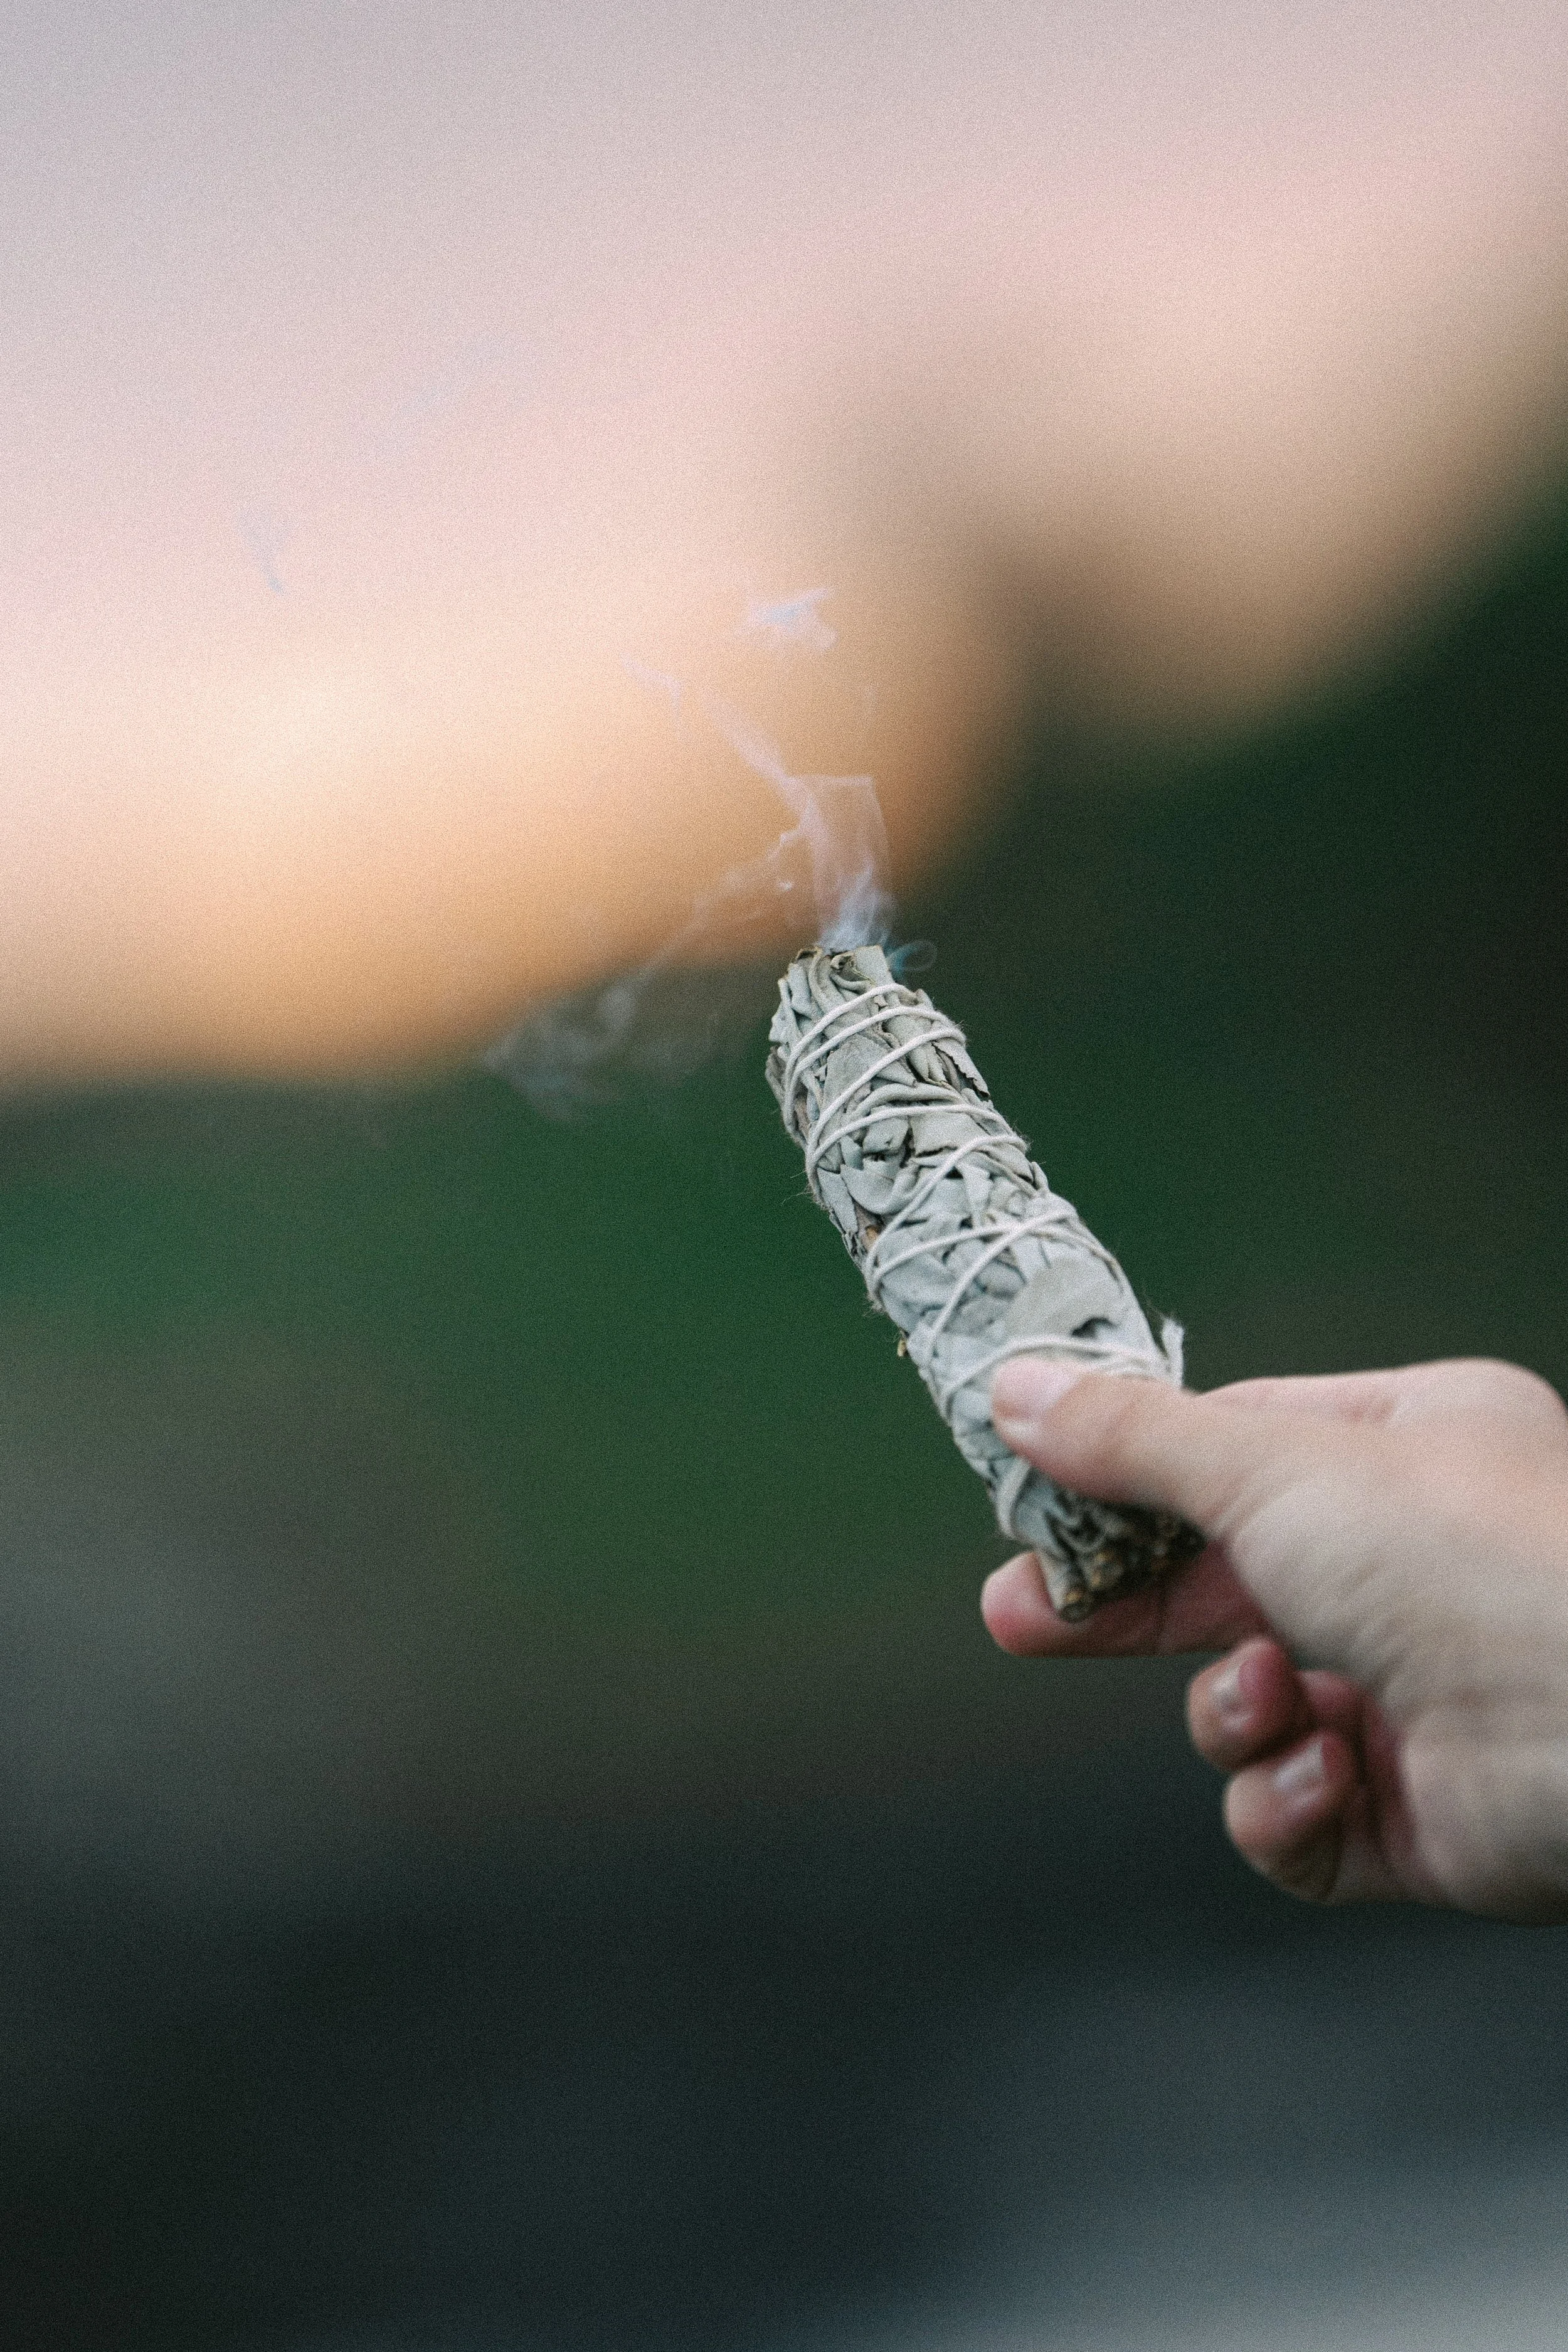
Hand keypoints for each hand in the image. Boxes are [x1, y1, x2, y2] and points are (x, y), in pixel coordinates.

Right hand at [983, 1356, 1567, 1920]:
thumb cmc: (1475, 1562)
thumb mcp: (1273, 1465)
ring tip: (1270, 1699)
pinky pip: (1292, 1815)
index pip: (1230, 1453)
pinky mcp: (1408, 1814)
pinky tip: (1325, 1772)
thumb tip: (1019, 1389)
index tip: (1031, 1500)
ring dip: (1232, 1712)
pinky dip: (1287, 1801)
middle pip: (1218, 1584)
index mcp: (1406, 1452)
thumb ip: (1134, 1439)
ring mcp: (1412, 1692)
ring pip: (1244, 1707)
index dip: (1123, 1480)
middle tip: (1020, 1617)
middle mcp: (1412, 1565)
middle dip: (1120, 1609)